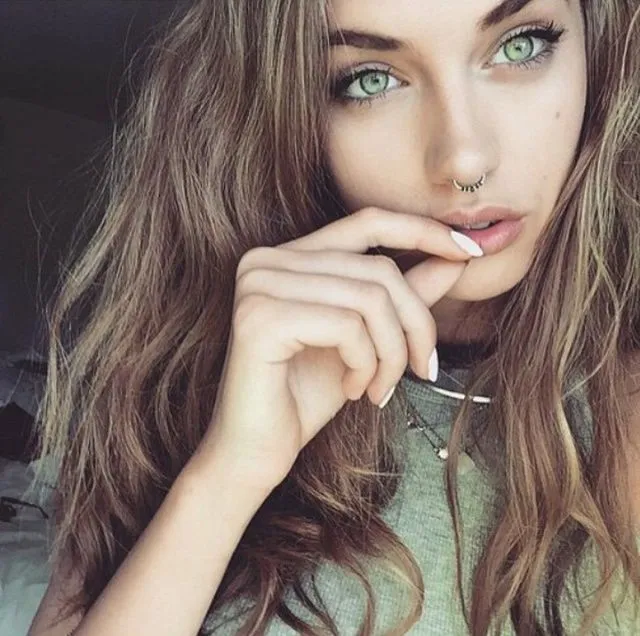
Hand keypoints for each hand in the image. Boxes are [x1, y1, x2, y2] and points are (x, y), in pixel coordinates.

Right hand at [197, 207, 479, 488]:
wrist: (255, 454)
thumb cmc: (307, 396)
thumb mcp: (366, 341)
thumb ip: (402, 296)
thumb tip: (455, 261)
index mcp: (290, 257)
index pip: (368, 223)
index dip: (422, 230)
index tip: (469, 251)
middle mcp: (267, 260)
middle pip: (379, 270)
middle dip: (415, 325)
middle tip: (422, 370)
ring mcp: (259, 285)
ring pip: (369, 299)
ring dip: (391, 353)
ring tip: (380, 389)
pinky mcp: (260, 318)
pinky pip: (348, 327)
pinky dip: (366, 364)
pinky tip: (352, 391)